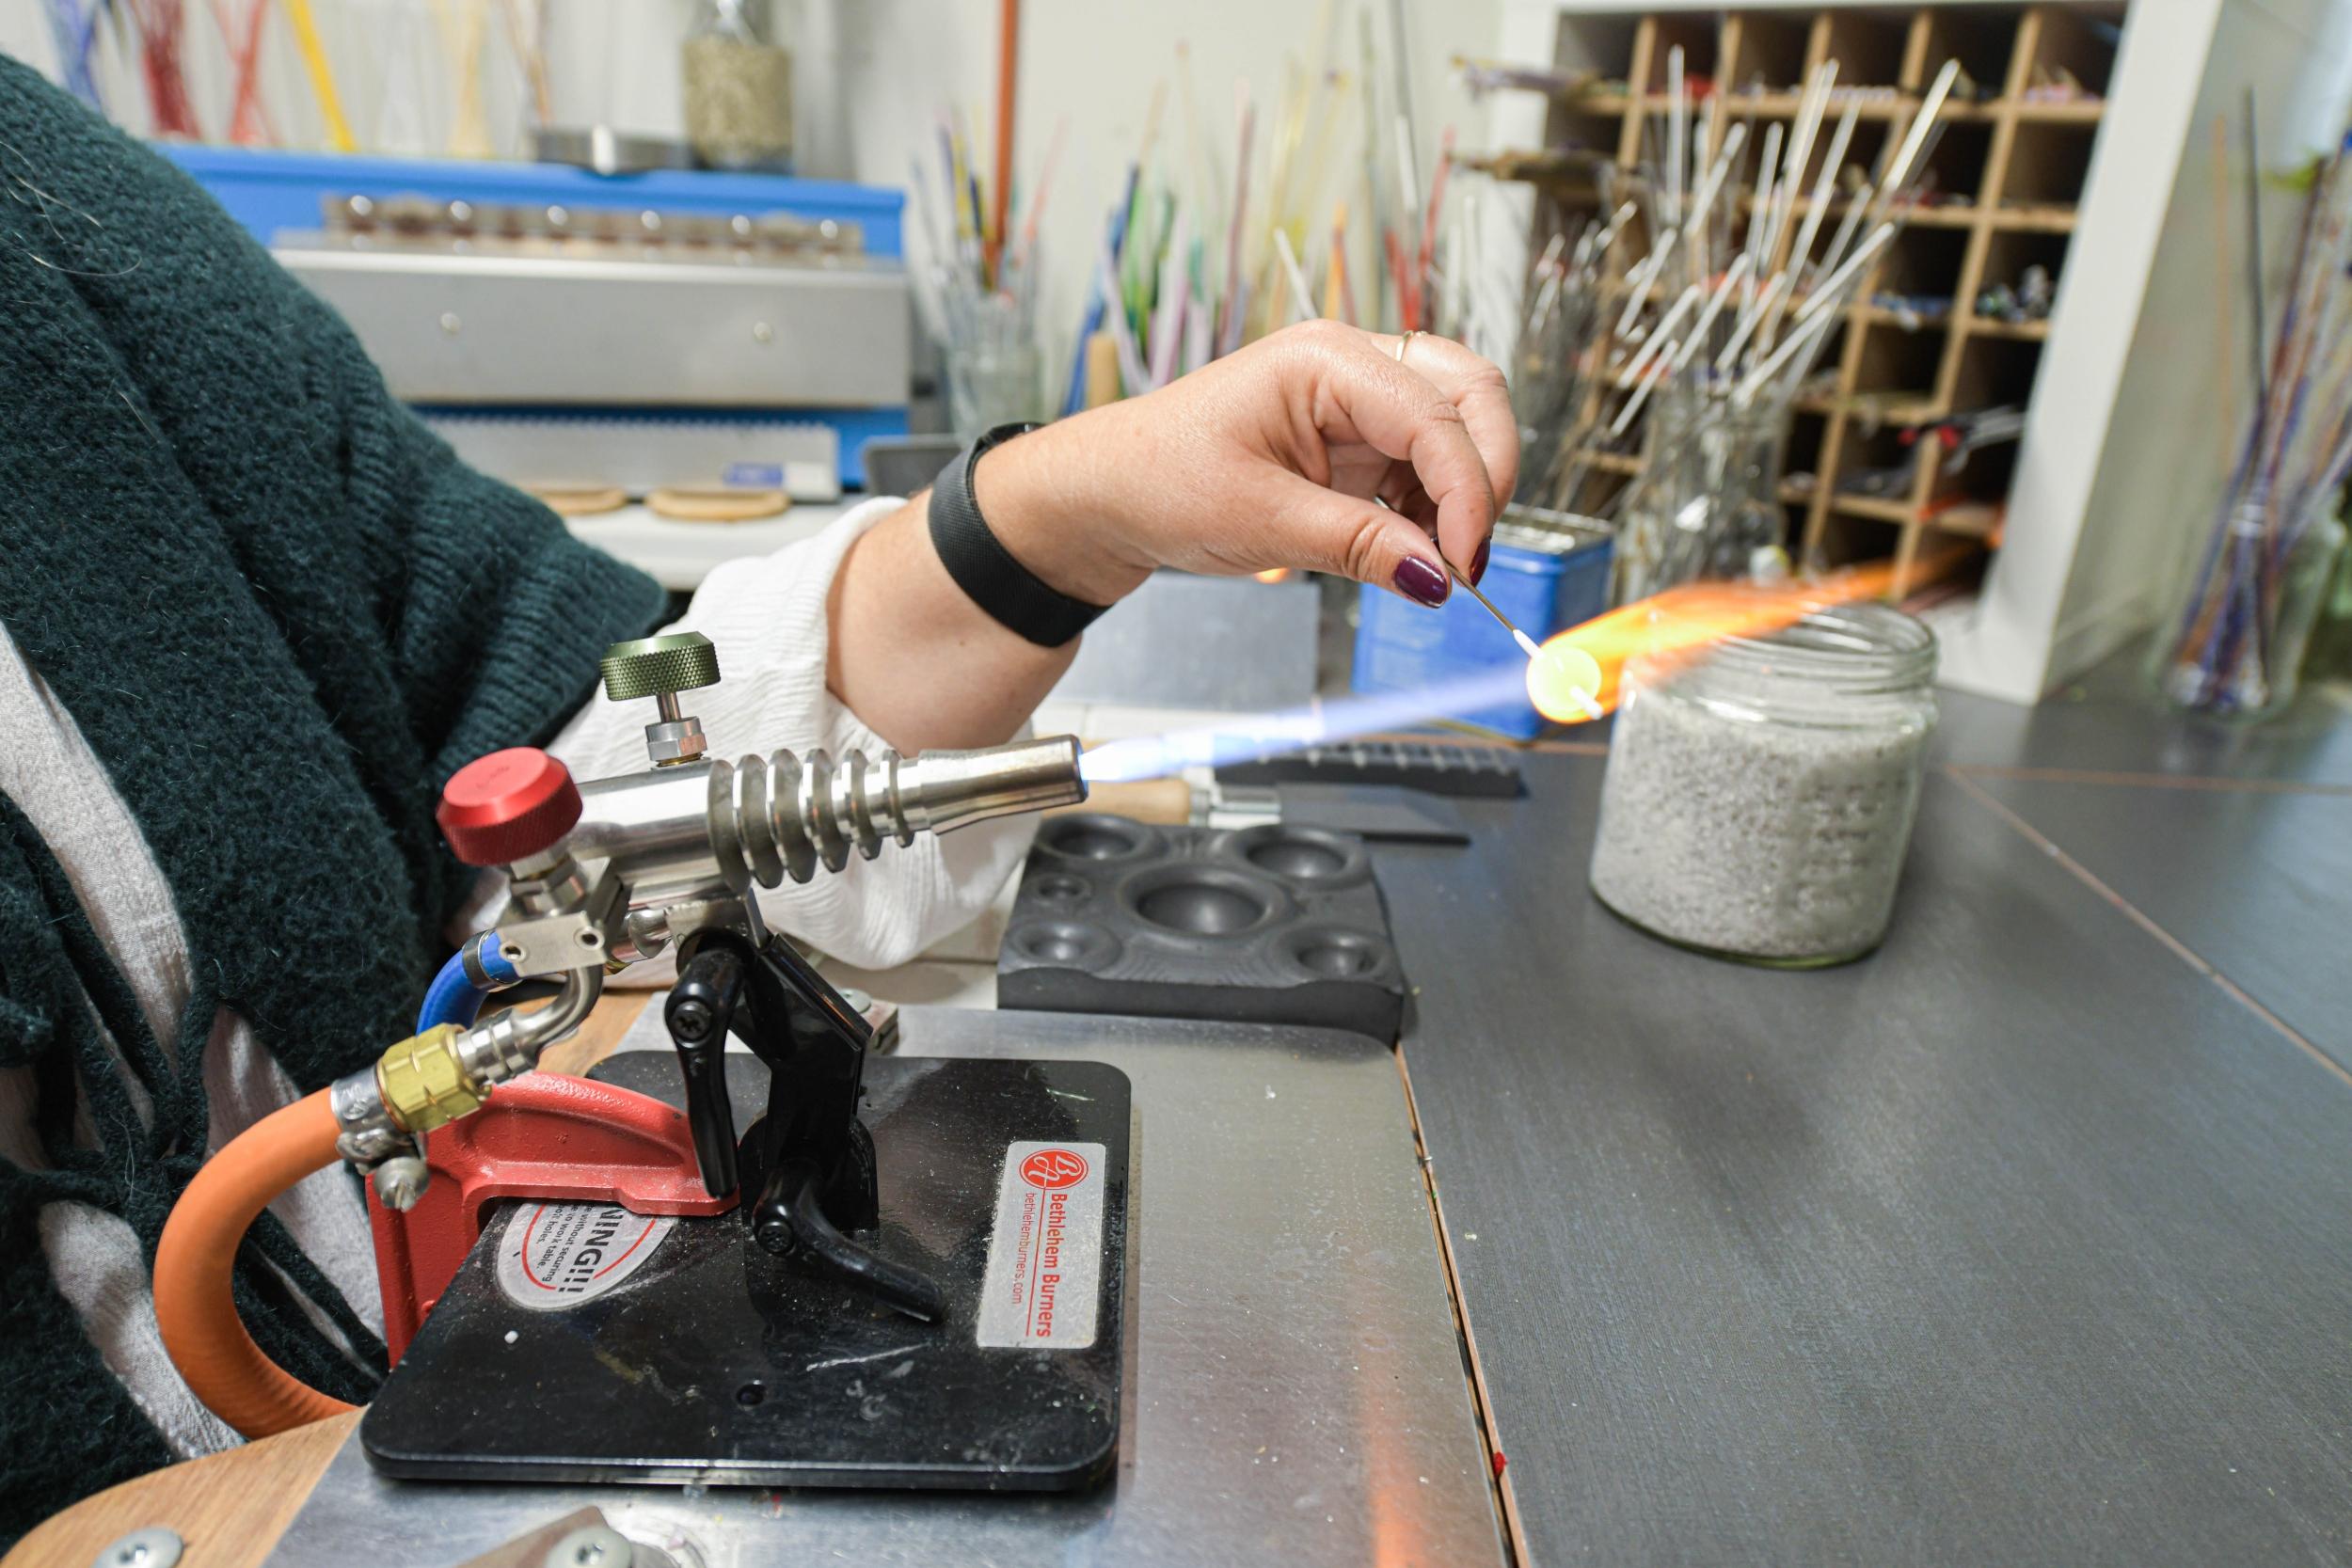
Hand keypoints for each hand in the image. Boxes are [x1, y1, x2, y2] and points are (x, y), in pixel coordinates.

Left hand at [977, 321, 1519, 607]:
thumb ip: (1360, 545)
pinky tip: (1408, 549)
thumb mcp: (1260, 521)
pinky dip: (1434, 508)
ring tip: (1429, 561)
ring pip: (1458, 427)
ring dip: (1461, 495)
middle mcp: (1351, 365)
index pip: (1435, 415)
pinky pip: (1425, 464)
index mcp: (1325, 359)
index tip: (1464, 564)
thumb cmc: (1159, 481)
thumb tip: (1438, 577)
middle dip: (1486, 474)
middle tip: (1468, 556)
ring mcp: (1358, 400)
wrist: (1109, 493)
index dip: (1466, 491)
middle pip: (1470, 395)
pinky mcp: (1356, 440)